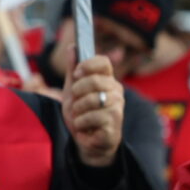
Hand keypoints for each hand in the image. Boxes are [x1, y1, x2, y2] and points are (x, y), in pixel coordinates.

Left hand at [65, 53, 124, 167]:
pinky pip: (90, 117)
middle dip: (77, 92)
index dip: (88, 65)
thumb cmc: (82, 114)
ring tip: (80, 117)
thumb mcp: (72, 91)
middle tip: (75, 102)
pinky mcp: (114, 123)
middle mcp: (116, 91)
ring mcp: (117, 107)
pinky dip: (80, 123)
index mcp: (107, 79)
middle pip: (95, 80)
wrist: (87, 142)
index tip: (76, 74)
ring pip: (91, 100)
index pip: (103, 61)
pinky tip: (84, 127)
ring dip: (77, 110)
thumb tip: (72, 47)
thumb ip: (73, 71)